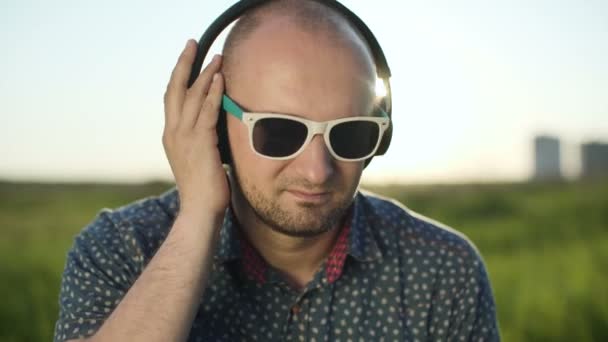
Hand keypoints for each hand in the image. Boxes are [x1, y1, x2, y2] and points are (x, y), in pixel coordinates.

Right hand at [163, 39, 228, 217]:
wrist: (200, 211)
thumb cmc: (203, 189)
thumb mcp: (198, 160)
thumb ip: (201, 142)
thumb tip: (214, 130)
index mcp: (171, 137)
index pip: (172, 99)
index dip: (179, 77)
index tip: (187, 59)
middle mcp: (173, 133)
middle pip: (174, 89)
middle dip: (184, 64)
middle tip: (192, 44)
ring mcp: (184, 138)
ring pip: (191, 96)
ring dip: (204, 74)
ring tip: (216, 57)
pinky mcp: (200, 143)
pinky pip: (206, 111)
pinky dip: (213, 93)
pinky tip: (221, 79)